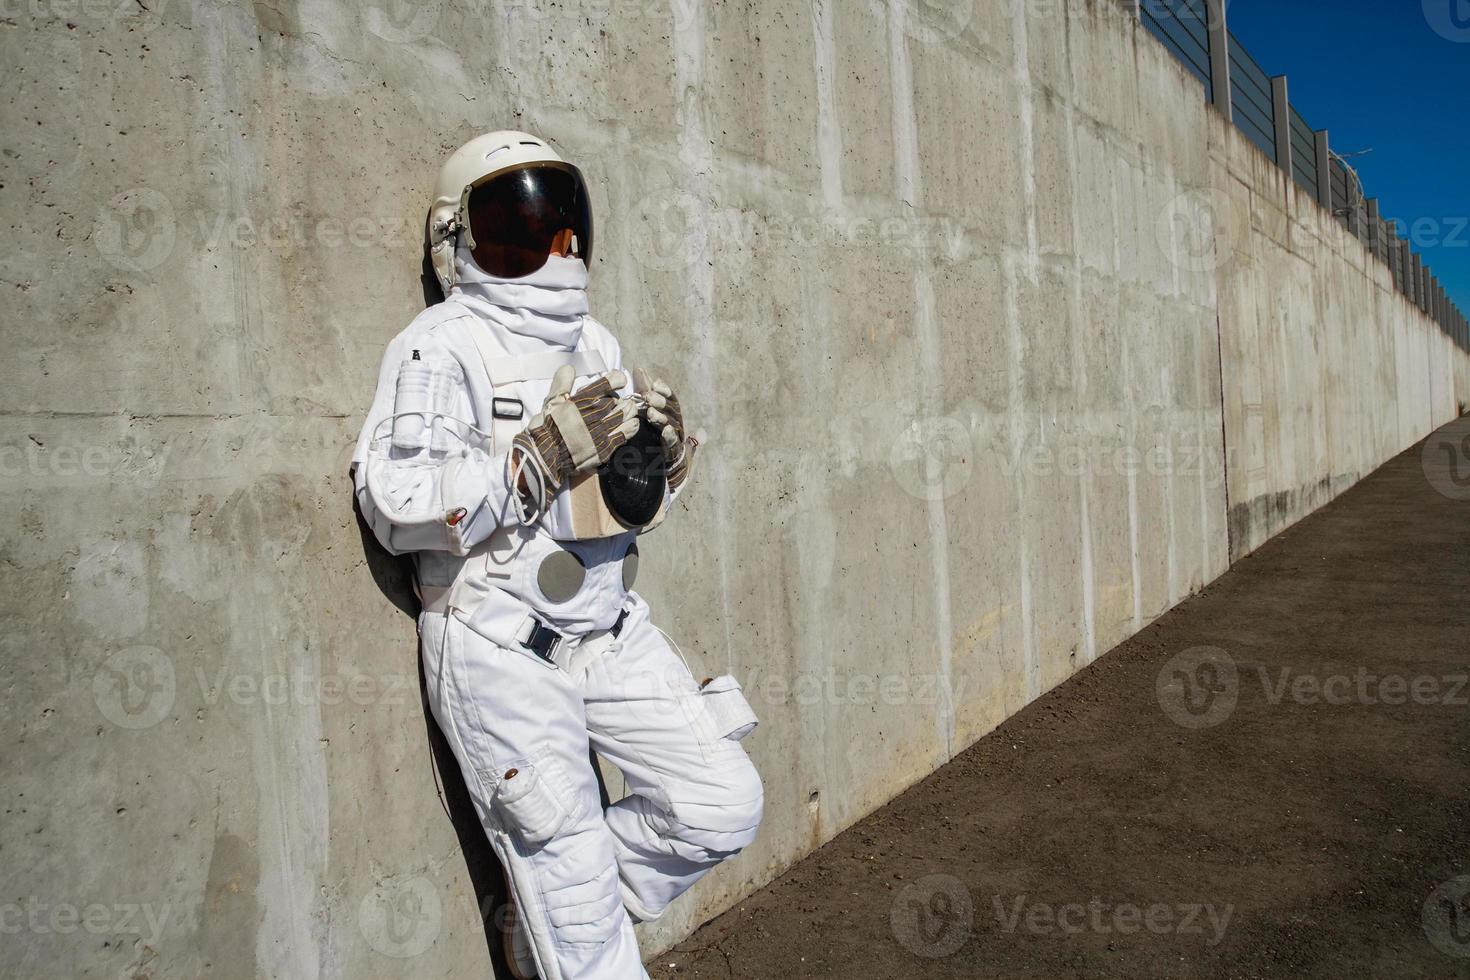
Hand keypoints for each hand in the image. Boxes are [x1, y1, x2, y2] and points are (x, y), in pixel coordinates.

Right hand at [512, 366, 638, 492]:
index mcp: (582, 401)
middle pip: (619, 400)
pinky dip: (631, 426)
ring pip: (626, 415)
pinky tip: (630, 424)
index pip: (608, 383)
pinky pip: (626, 433)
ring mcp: (602, 432)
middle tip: (620, 401)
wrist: (547, 456)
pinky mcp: (605, 448)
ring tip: (626, 411)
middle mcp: (595, 414)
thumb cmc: (547, 428)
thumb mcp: (551, 402)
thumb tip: (570, 368)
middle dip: (621, 399)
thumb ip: (561, 383)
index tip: (619, 380)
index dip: (617, 378)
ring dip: (629, 411)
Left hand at [634, 370, 693, 489]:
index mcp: (671, 410)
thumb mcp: (647, 407)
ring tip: (650, 413)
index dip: (664, 390)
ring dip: (662, 417)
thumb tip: (639, 369)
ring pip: (671, 424)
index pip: (670, 397)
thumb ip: (645, 390)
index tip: (655, 383)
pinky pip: (673, 442)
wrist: (659, 459)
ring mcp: (676, 435)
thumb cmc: (653, 428)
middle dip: (660, 401)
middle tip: (647, 396)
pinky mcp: (673, 450)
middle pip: (671, 409)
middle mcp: (676, 421)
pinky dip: (669, 436)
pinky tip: (664, 431)